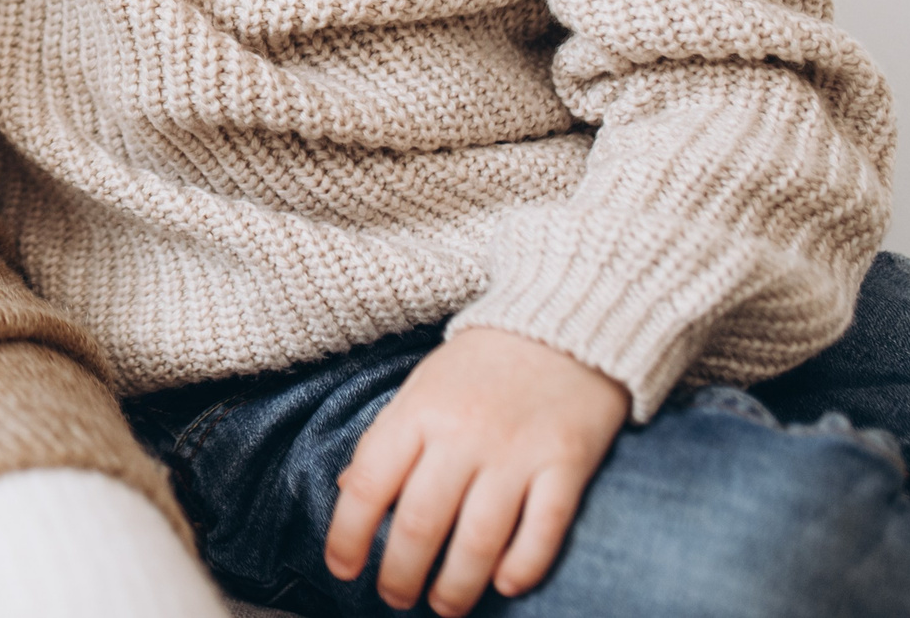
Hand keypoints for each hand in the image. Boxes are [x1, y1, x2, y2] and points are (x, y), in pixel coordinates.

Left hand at [325, 328, 629, 614]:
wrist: (562, 320)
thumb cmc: (480, 364)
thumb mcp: (419, 389)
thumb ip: (387, 440)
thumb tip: (346, 493)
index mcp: (416, 412)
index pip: (367, 485)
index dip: (347, 536)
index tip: (341, 568)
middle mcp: (462, 434)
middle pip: (420, 523)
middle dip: (399, 573)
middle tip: (394, 598)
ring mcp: (517, 451)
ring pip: (479, 539)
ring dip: (456, 585)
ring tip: (443, 605)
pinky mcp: (567, 463)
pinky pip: (544, 529)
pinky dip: (522, 565)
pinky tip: (504, 584)